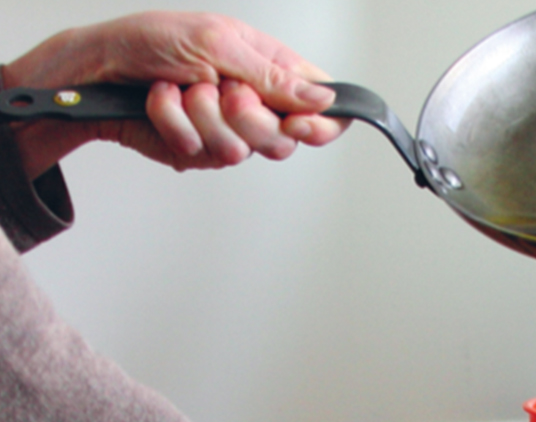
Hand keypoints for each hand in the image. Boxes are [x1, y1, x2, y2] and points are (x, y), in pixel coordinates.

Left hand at [2, 11, 346, 177]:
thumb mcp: (218, 42)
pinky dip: (174, 122)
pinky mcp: (198, 151)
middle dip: (248, 116)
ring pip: (243, 151)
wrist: (97, 68)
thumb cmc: (151, 41)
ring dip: (204, 115)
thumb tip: (324, 99)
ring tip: (183, 88)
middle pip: (286, 139)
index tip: (300, 125)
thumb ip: (274, 76)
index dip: (323, 125)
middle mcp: (256, 106)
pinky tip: (162, 100)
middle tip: (223, 90)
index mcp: (272, 71)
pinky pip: (201, 152)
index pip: (324, 109)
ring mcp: (228, 132)